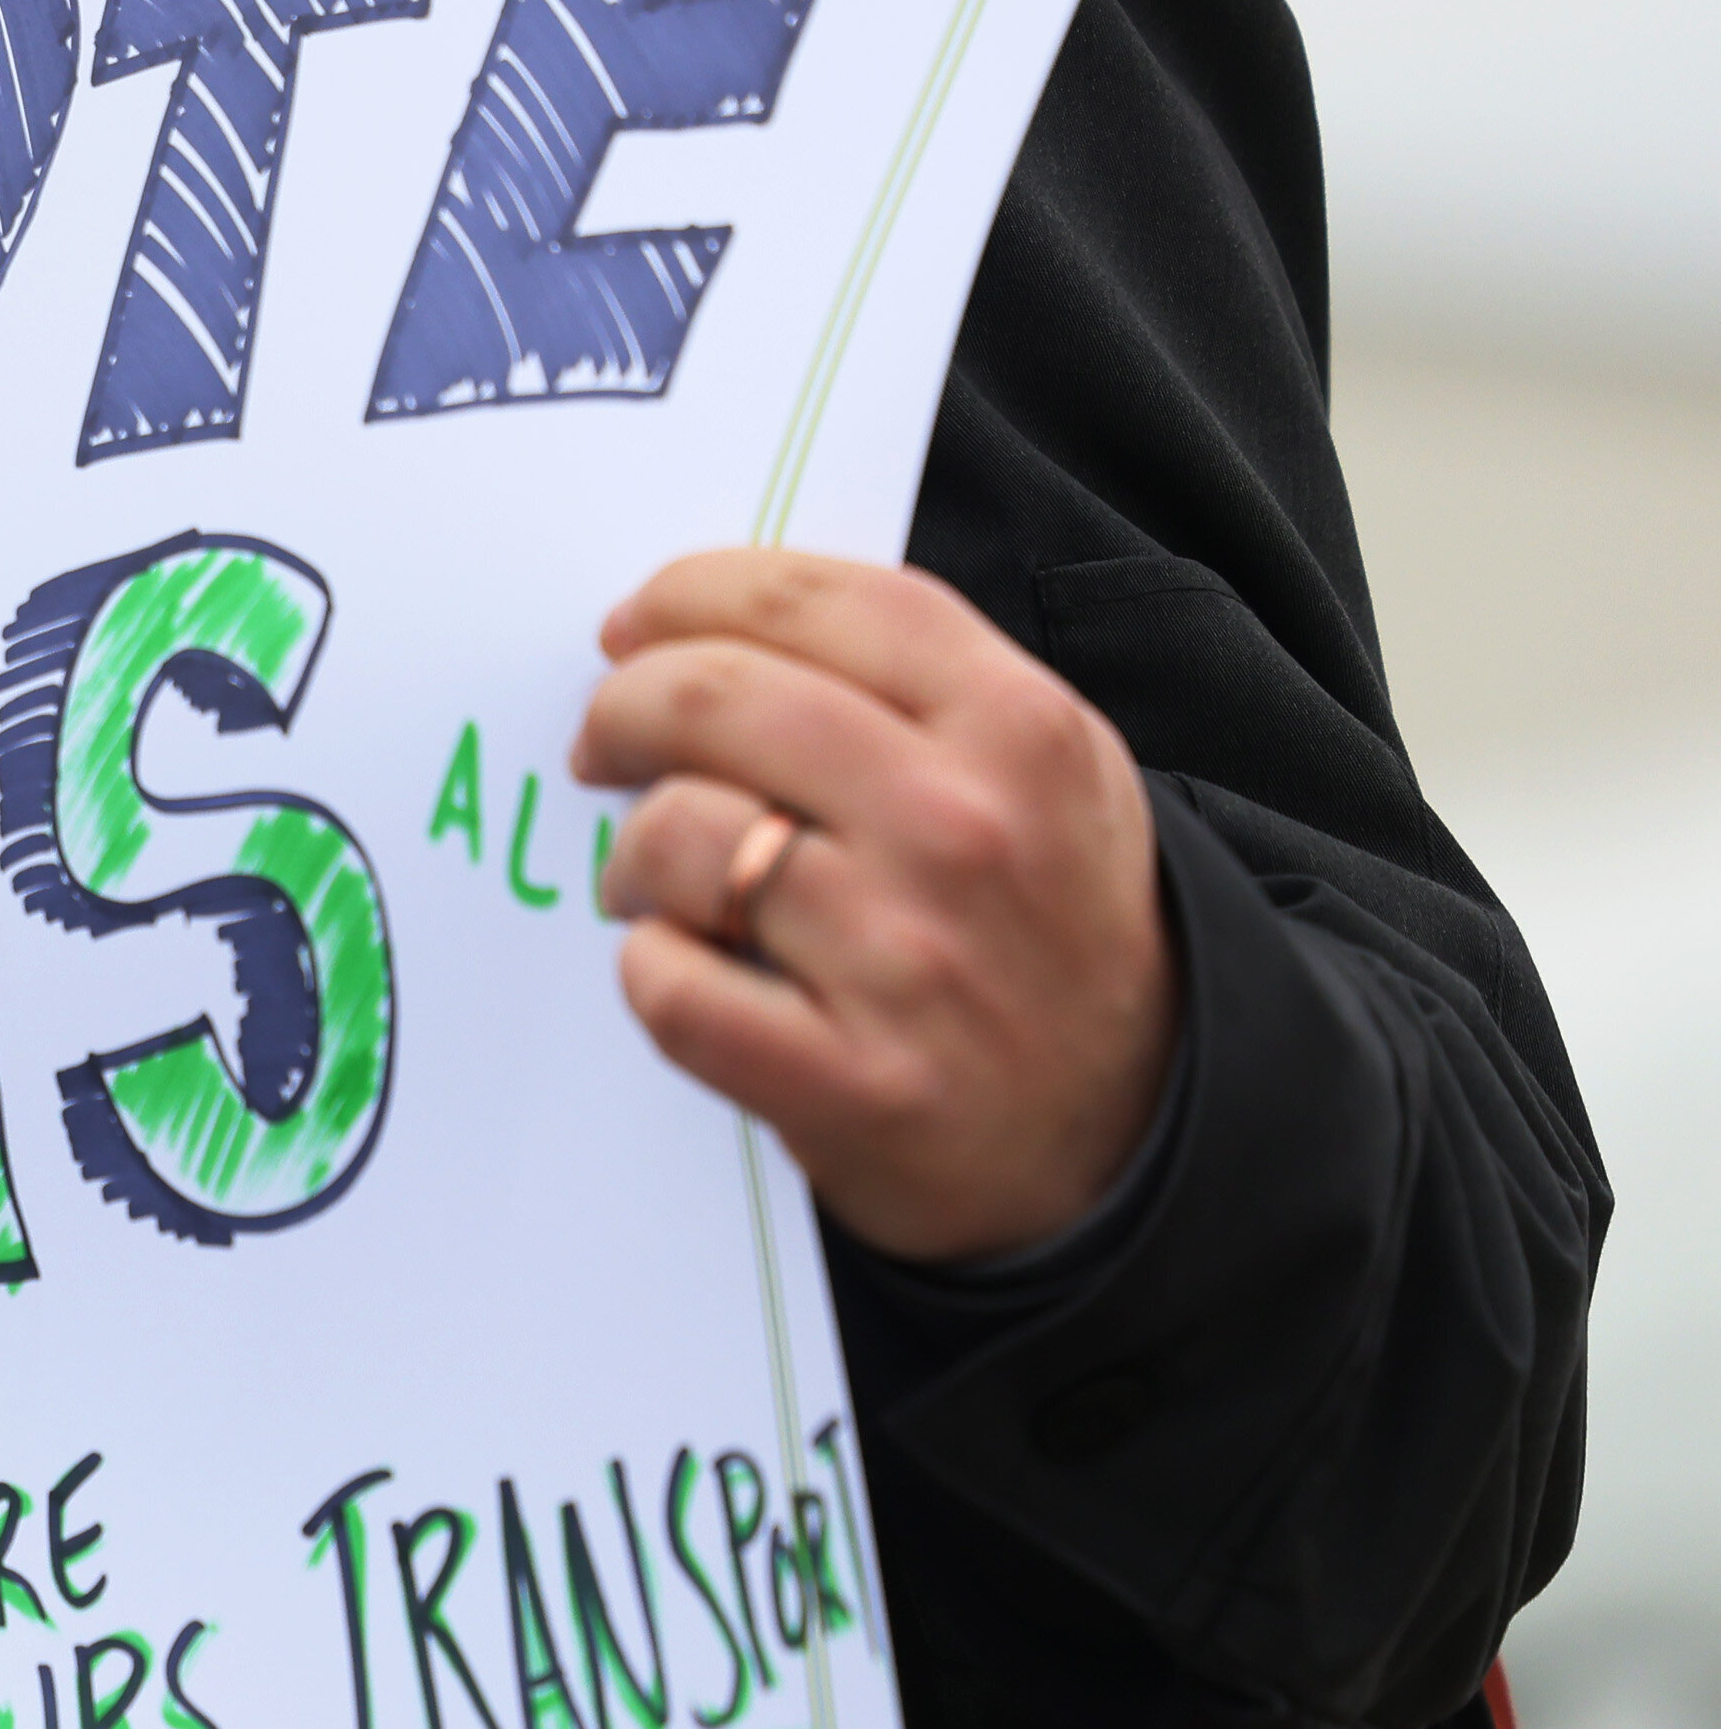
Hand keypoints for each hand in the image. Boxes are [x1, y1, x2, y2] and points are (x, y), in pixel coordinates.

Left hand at [574, 550, 1177, 1264]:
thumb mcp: (1043, 770)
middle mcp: (966, 828)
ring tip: (651, 879)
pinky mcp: (846, 1082)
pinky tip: (684, 966)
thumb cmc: (1046, 926)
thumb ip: (910, 684)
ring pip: (679, 835)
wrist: (1129, 1133)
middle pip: (717, 698)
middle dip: (621, 706)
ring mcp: (906, 959)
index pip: (814, 600)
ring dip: (630, 853)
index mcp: (1018, 727)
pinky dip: (650, 969)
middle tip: (600, 742)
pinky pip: (668, 985)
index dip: (691, 594)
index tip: (631, 627)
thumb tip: (708, 627)